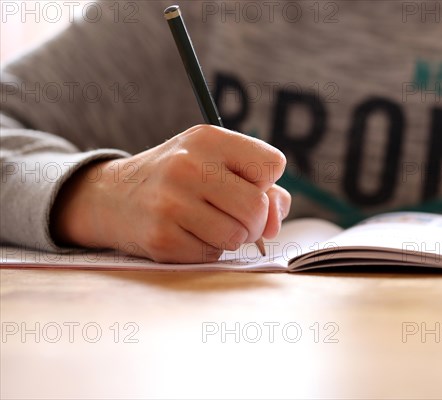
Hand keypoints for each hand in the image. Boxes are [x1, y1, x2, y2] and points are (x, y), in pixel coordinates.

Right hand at [51, 125, 290, 262]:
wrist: (113, 196)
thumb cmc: (180, 179)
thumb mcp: (216, 162)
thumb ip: (262, 186)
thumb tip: (273, 222)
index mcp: (209, 139)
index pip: (272, 164)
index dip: (266, 181)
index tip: (244, 182)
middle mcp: (188, 166)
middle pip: (257, 207)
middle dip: (255, 220)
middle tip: (236, 216)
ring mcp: (171, 203)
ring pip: (237, 236)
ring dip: (232, 237)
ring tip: (209, 223)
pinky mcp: (161, 238)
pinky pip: (212, 254)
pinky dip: (208, 249)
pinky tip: (188, 233)